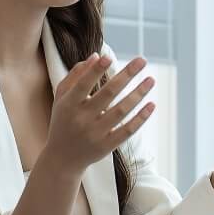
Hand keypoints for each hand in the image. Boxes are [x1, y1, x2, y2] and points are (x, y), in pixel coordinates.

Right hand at [40, 54, 154, 176]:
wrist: (62, 158)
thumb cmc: (63, 120)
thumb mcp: (61, 98)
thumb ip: (75, 76)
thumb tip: (97, 56)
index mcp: (69, 104)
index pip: (83, 84)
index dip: (95, 71)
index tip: (109, 57)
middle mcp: (81, 119)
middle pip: (108, 93)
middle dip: (126, 75)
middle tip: (142, 60)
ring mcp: (95, 133)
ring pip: (121, 110)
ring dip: (138, 94)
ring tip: (151, 80)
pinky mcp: (106, 146)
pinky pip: (127, 130)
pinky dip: (140, 118)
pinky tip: (151, 105)